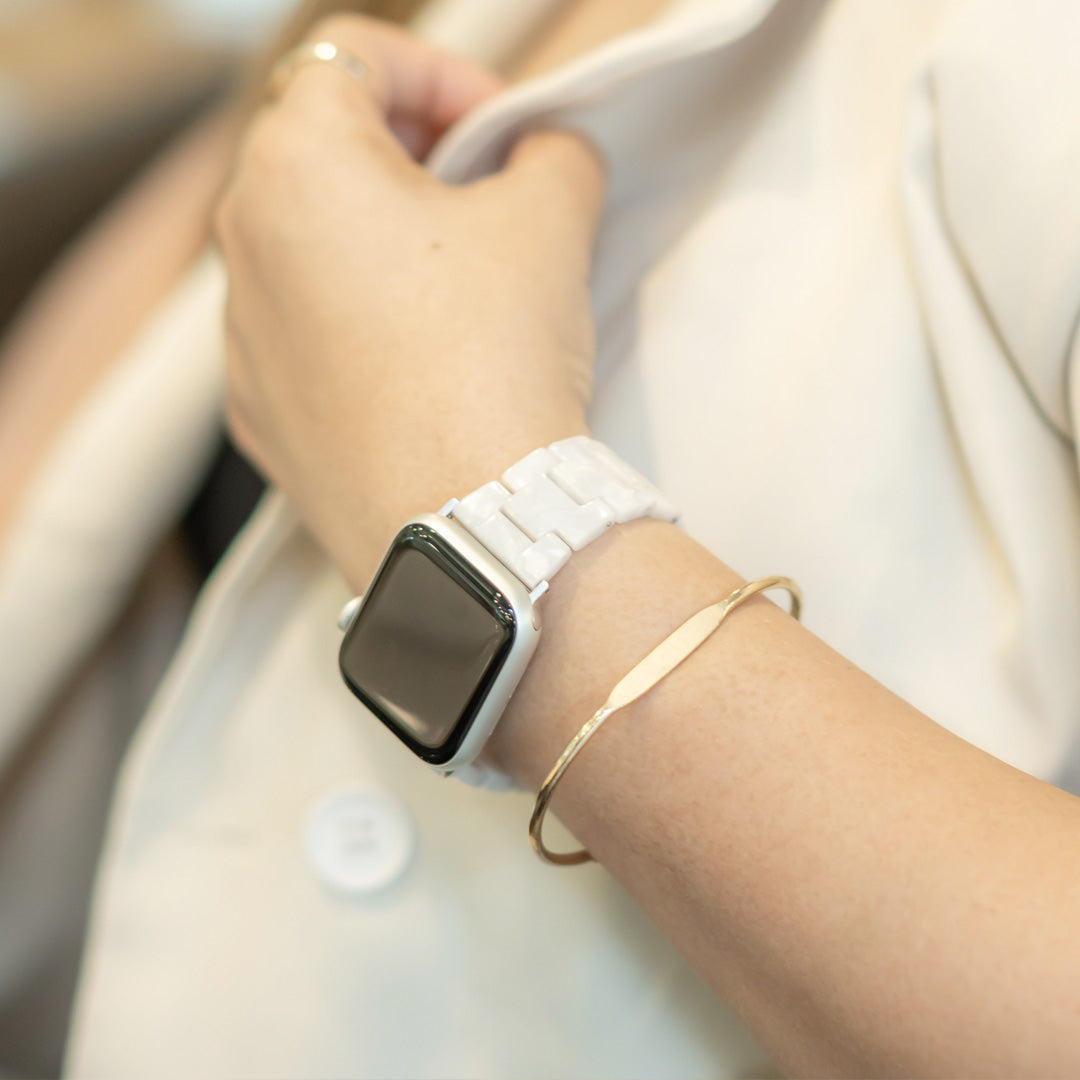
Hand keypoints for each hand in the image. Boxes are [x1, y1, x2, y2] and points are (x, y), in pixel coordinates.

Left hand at [214, 15, 605, 587]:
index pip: (355, 56)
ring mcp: (242, 338)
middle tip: (485, 194)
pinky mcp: (260, 414)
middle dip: (410, 152)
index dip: (442, 72)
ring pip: (308, 247)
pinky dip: (355, 323)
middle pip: (320, 150)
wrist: (468, 519)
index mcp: (295, 164)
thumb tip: (545, 151)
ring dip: (380, 240)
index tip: (500, 128)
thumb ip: (552, 150)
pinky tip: (419, 362)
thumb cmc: (495, 357)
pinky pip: (303, 335)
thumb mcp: (552, 218)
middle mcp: (243, 244)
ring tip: (459, 285)